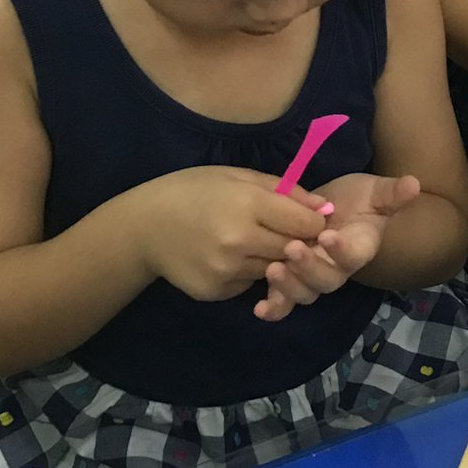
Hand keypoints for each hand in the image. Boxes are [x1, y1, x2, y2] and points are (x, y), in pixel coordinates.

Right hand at [138, 166, 333, 300]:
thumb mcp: (238, 175)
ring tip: (254, 240)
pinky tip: (231, 255)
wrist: (143, 226)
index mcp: (248, 204)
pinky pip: (249, 283)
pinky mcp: (216, 291)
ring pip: (274, 270)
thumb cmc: (193, 190)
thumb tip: (324, 208)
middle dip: (299, 243)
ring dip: (274, 258)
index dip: (313, 222)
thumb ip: (284, 190)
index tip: (308, 219)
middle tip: (288, 232)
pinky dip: (249, 271)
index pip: (306, 224)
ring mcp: (227, 270)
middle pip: (294, 250)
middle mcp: (240, 241)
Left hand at [254, 171, 421, 320]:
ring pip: (305, 293)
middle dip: (309, 269)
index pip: (354, 256)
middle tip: (293, 248)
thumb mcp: (375, 192)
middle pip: (327, 282)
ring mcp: (313, 276)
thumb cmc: (358, 200)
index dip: (342, 251)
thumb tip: (414, 183)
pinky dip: (273, 308)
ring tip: (274, 268)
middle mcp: (337, 268)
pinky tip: (257, 308)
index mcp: (359, 248)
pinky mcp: (291, 277)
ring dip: (289, 286)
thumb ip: (392, 193)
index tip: (328, 236)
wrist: (336, 206)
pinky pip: (283, 301)